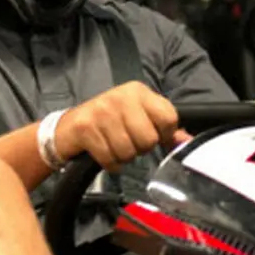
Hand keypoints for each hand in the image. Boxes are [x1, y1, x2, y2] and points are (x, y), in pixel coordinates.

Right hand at [54, 81, 187, 172]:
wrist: (67, 127)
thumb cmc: (107, 122)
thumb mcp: (137, 117)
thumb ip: (164, 127)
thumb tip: (187, 141)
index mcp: (138, 91)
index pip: (168, 118)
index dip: (162, 134)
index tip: (151, 135)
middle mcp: (120, 96)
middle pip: (149, 138)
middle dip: (140, 148)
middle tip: (128, 142)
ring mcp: (101, 111)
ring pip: (129, 151)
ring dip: (123, 157)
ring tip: (114, 146)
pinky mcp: (86, 128)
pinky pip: (110, 159)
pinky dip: (110, 164)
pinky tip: (104, 153)